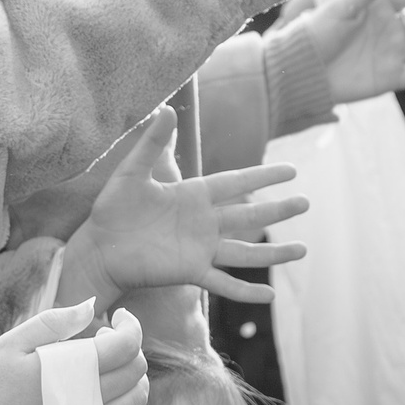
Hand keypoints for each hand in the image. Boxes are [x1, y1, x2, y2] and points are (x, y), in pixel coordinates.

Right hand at [0, 301, 150, 404]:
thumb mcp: (11, 345)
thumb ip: (53, 323)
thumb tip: (90, 306)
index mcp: (69, 371)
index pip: (125, 346)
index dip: (129, 326)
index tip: (118, 317)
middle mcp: (86, 403)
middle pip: (134, 372)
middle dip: (129, 348)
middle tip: (103, 341)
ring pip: (136, 403)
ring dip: (133, 379)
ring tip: (109, 370)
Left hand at [56, 107, 306, 311]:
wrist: (98, 247)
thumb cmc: (112, 209)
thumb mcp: (132, 171)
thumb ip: (152, 143)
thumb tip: (168, 108)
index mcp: (193, 195)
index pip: (235, 182)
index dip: (263, 175)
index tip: (291, 170)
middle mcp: (203, 223)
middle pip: (248, 215)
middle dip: (278, 209)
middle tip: (306, 202)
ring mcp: (199, 249)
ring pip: (245, 252)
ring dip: (273, 253)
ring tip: (303, 249)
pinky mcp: (190, 272)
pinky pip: (224, 284)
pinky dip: (246, 291)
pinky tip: (269, 296)